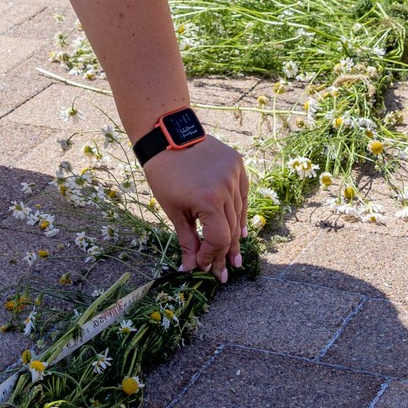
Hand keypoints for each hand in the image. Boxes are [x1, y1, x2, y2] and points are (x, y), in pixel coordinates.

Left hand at [144, 137, 247, 277]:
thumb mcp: (172, 210)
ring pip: (239, 213)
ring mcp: (234, 174)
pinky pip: (242, 195)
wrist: (167, 135)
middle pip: (231, 229)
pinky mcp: (237, 164)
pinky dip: (240, 212)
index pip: (219, 239)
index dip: (212, 256)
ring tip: (234, 256)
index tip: (205, 268)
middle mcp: (226, 188)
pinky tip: (241, 230)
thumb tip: (190, 268)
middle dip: (225, 253)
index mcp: (208, 200)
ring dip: (235, 236)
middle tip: (225, 273)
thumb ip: (187, 241)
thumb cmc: (164, 174)